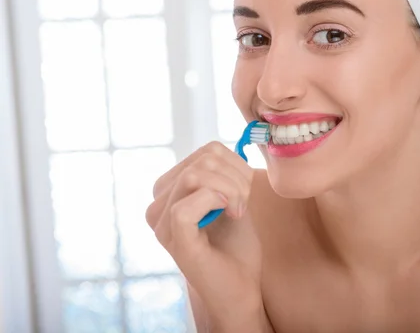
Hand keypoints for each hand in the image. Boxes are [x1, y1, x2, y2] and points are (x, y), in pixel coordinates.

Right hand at [145, 141, 266, 330]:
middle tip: (243, 203)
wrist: (240, 286)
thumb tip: (219, 149)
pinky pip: (187, 204)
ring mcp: (162, 222)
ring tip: (238, 211)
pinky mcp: (172, 237)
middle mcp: (159, 204)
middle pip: (203, 159)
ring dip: (233, 190)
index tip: (245, 191)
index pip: (206, 151)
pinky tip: (232, 215)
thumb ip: (221, 172)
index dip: (237, 165)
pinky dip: (218, 201)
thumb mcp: (231, 198)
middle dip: (237, 177)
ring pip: (195, 175)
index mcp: (170, 191)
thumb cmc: (235, 245)